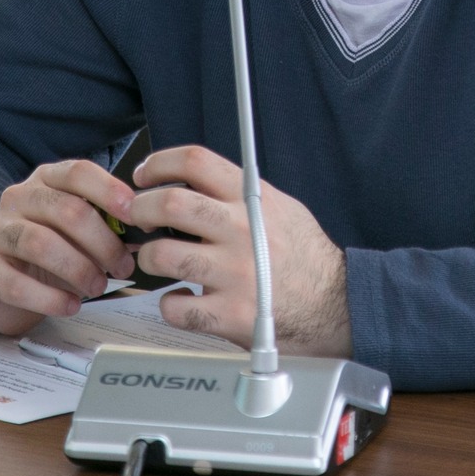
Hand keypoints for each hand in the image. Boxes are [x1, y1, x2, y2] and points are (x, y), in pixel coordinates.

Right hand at [0, 160, 136, 335]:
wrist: (1, 282)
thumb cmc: (49, 251)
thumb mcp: (77, 231)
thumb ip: (108, 226)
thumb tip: (147, 229)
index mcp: (46, 180)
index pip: (79, 172)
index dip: (110, 191)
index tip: (135, 214)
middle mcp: (17, 198)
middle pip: (66, 211)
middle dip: (103, 242)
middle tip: (123, 267)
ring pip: (41, 244)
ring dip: (79, 269)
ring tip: (98, 287)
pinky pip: (17, 284)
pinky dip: (50, 298)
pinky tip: (71, 306)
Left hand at [130, 145, 350, 356]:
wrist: (336, 303)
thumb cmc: (306, 256)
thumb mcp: (280, 207)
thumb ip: (239, 193)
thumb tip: (193, 180)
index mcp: (251, 199)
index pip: (195, 162)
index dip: (159, 164)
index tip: (144, 176)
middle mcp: (241, 230)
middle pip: (169, 203)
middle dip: (139, 208)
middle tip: (137, 217)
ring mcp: (234, 273)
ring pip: (163, 255)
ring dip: (149, 257)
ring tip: (157, 260)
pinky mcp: (230, 313)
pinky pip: (176, 307)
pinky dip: (169, 304)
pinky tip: (181, 299)